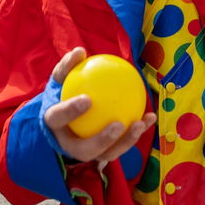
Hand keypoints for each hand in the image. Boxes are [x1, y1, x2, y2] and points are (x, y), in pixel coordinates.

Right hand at [43, 47, 156, 164]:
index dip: (71, 112)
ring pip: (106, 154)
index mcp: (53, 124)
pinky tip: (150, 117)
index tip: (88, 99)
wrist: (62, 120)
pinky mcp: (103, 153)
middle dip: (103, 140)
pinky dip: (136, 132)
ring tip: (140, 124)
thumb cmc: (63, 94)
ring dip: (126, 142)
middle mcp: (68, 144)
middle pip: (84, 149)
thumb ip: (68, 66)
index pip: (58, 118)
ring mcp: (87, 152)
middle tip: (118, 124)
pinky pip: (121, 146)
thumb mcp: (61, 80)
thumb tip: (79, 51)